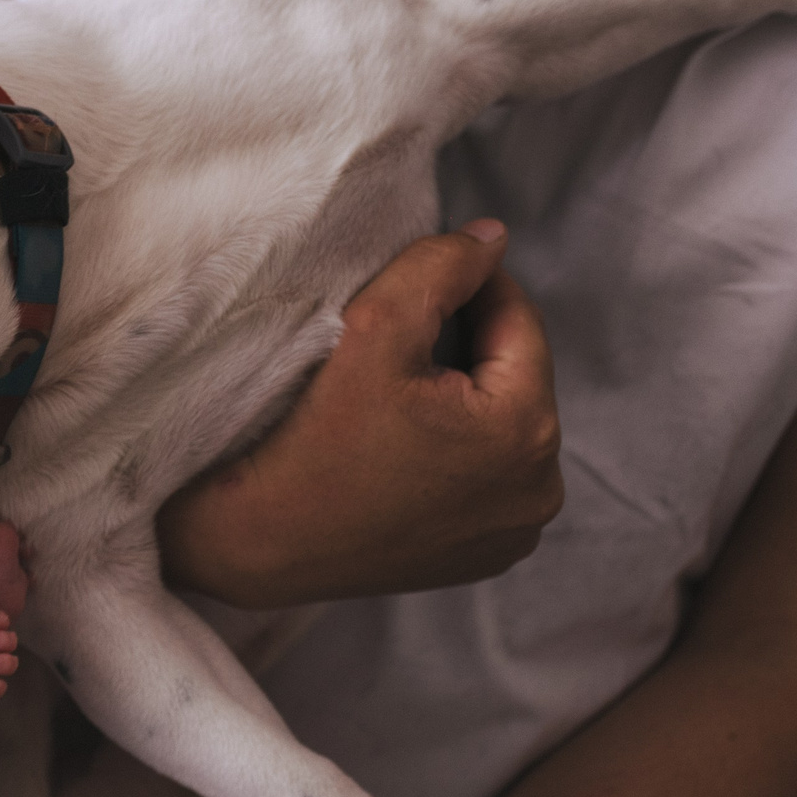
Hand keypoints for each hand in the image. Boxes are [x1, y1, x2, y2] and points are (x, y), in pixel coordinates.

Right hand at [158, 222, 562, 608]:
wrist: (257, 544)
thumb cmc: (310, 441)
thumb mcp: (373, 329)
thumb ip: (440, 268)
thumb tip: (493, 238)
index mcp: (527, 430)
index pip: (518, 322)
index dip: (471, 285)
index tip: (424, 277)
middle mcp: (538, 490)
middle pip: (513, 379)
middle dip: (466, 349)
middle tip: (399, 340)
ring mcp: (513, 532)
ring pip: (501, 431)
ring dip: (464, 402)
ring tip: (398, 394)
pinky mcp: (483, 558)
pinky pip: (485, 481)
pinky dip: (456, 456)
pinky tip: (403, 448)